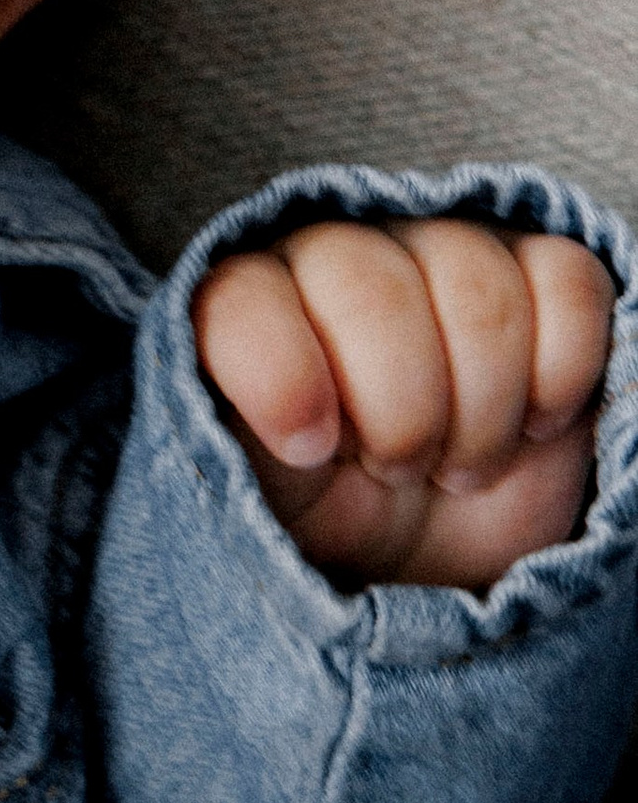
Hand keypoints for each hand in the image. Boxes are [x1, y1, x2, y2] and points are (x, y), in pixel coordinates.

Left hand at [196, 218, 613, 585]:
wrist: (429, 550)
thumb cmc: (330, 516)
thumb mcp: (260, 500)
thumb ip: (233, 445)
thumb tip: (254, 416)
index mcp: (246, 304)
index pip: (245, 300)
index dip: (284, 377)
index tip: (312, 451)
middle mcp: (339, 257)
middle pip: (372, 292)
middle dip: (400, 415)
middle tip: (399, 472)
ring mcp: (443, 252)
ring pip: (476, 287)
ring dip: (482, 409)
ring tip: (461, 466)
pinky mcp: (540, 273)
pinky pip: (569, 282)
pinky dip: (561, 370)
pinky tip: (535, 423)